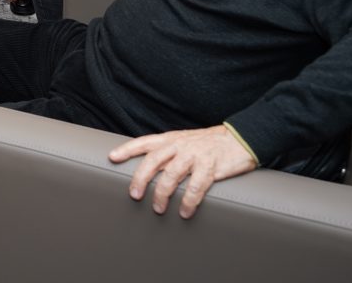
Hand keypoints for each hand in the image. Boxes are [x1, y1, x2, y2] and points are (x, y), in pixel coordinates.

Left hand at [108, 125, 256, 218]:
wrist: (240, 139)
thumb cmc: (209, 144)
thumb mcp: (185, 142)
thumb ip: (169, 153)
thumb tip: (151, 170)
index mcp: (171, 139)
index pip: (145, 142)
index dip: (127, 149)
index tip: (112, 157)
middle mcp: (180, 145)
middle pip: (153, 160)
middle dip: (141, 178)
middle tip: (134, 195)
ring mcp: (195, 155)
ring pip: (171, 175)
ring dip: (162, 194)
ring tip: (157, 209)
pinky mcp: (211, 166)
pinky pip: (196, 187)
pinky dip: (188, 201)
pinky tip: (184, 212)